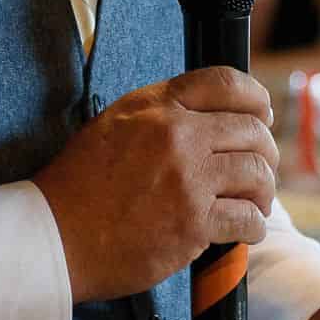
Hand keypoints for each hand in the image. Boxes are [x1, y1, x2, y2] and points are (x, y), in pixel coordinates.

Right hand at [32, 67, 277, 302]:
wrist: (55, 235)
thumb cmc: (79, 186)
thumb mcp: (113, 125)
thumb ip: (158, 115)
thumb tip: (204, 117)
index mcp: (156, 106)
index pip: (225, 83)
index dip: (255, 98)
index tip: (262, 115)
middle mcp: (177, 135)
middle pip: (251, 131)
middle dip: (265, 152)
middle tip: (260, 171)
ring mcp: (188, 179)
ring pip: (256, 174)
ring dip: (263, 192)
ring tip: (255, 204)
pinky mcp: (193, 223)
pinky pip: (247, 219)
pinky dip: (253, 227)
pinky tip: (246, 231)